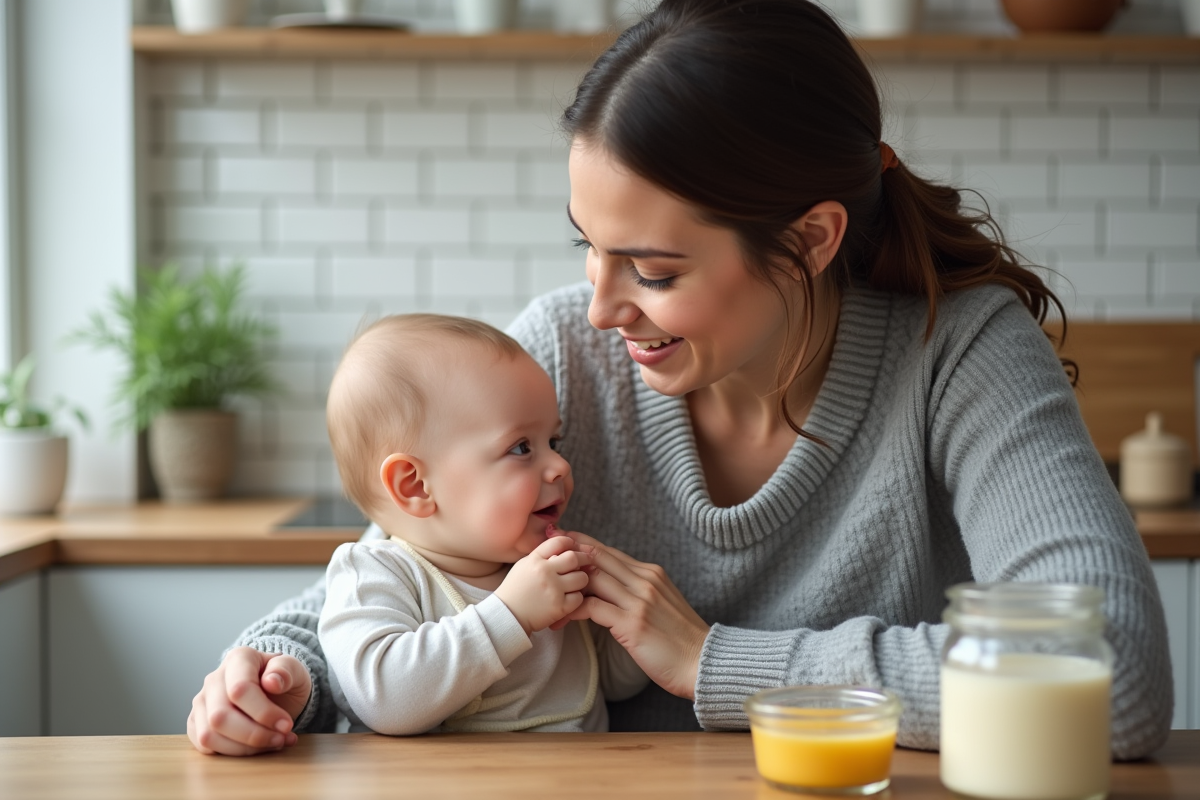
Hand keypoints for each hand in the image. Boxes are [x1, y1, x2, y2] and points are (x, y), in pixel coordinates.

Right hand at [187, 648, 310, 755]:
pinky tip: (257, 749)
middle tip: (281, 738)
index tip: (286, 725)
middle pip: (220, 716)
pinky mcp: (197, 723)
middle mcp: (213, 679)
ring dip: (244, 748)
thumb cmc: (284, 679)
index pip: (239, 690)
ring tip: (273, 744)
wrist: (277, 691)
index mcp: (238, 659)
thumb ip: (286, 671)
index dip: (263, 713)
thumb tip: (271, 682)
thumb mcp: (295, 670)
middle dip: (254, 735)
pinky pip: (205, 746)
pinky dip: (233, 754)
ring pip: (209, 735)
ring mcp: (202, 702)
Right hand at [494, 535, 593, 633]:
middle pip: (574, 558)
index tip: (573, 548)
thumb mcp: (524, 565)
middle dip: (583, 560)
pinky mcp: (559, 607)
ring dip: (580, 580)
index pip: (558, 542)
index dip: (570, 543)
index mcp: (535, 559)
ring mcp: (553, 589)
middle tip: (585, 563)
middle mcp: (544, 572)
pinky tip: (569, 598)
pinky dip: (576, 598)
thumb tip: (565, 546)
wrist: (507, 615)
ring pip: (581, 578)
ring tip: (574, 584)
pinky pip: (579, 597)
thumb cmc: (516, 589)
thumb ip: (543, 555)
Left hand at [562, 530, 710, 699]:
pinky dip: (573, 611)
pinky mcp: (632, 623)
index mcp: (651, 573)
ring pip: (593, 579)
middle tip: (543, 551)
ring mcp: (639, 601)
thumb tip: (614, 588)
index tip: (561, 542)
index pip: (609, 552)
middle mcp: (645, 580)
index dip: (582, 545)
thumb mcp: (662, 604)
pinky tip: (560, 619)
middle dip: (568, 553)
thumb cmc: (680, 639)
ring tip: (545, 590)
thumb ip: (640, 591)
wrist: (703, 661)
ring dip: (566, 584)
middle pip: (598, 558)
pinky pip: (593, 608)